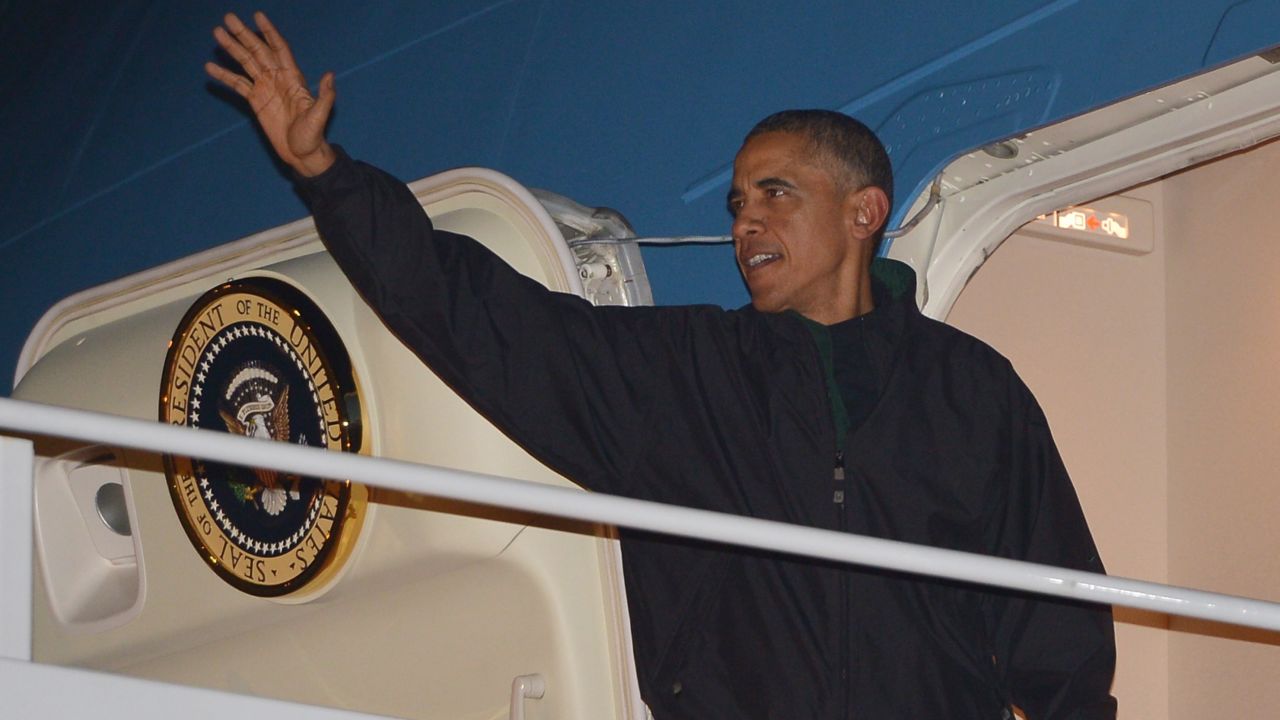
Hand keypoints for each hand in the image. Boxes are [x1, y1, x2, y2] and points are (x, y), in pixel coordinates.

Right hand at [205, 11, 335, 176]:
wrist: (302, 154)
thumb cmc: (313, 136)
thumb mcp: (320, 116)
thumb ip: (325, 96)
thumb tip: (330, 74)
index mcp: (293, 79)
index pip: (279, 49)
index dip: (269, 32)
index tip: (258, 16)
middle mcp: (278, 78)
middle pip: (258, 51)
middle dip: (244, 34)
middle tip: (228, 18)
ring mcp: (265, 88)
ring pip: (246, 63)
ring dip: (232, 48)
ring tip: (217, 32)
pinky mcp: (255, 100)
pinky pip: (238, 84)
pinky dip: (225, 75)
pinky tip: (210, 67)